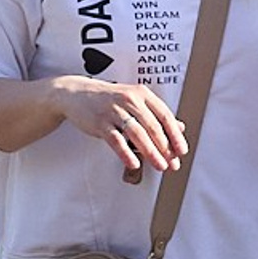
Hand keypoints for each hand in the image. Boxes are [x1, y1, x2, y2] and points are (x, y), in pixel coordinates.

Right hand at [50, 76, 186, 179]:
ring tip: (159, 165)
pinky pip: (116, 140)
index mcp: (141, 94)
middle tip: (172, 163)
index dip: (175, 134)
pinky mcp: (100, 122)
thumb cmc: (108, 99)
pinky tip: (134, 163)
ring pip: (137, 133)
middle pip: (153, 126)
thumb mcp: (134, 101)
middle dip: (165, 148)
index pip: (164, 115)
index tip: (182, 150)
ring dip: (151, 152)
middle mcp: (129, 100)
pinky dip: (126, 153)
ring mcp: (114, 110)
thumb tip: (180, 128)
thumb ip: (155, 114)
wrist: (76, 94)